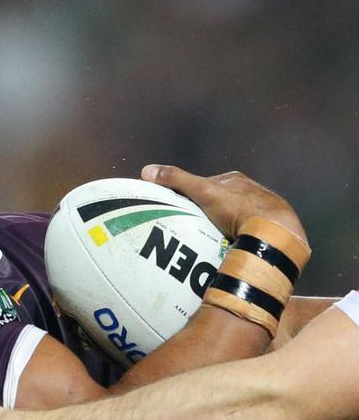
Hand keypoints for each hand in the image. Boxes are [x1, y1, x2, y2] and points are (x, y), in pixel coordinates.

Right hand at [141, 164, 306, 243]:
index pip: (207, 185)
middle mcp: (252, 192)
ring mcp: (262, 211)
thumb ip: (176, 180)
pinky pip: (248, 233)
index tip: (183, 209)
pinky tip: (232, 248)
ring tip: (213, 242)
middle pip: (221, 202)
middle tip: (196, 228)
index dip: (193, 195)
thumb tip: (146, 170)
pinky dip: (239, 239)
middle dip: (209, 213)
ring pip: (236, 218)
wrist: (273, 232)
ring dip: (225, 228)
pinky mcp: (269, 230)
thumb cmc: (239, 208)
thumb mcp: (202, 191)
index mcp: (236, 180)